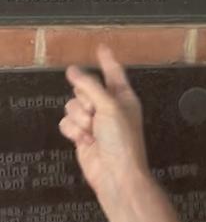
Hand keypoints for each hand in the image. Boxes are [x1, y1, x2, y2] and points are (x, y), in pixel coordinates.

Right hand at [60, 44, 149, 209]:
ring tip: (92, 131)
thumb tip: (73, 71)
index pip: (113, 72)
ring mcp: (94, 122)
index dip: (107, 60)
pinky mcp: (81, 135)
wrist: (115, 174)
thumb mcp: (109, 106)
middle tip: (95, 113)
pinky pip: (66, 123)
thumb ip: (90, 86)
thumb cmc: (122, 140)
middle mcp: (109, 107)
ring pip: (72, 106)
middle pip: (84, 89)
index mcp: (123, 96)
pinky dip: (73, 131)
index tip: (102, 47)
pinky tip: (84, 141)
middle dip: (85, 100)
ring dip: (79, 118)